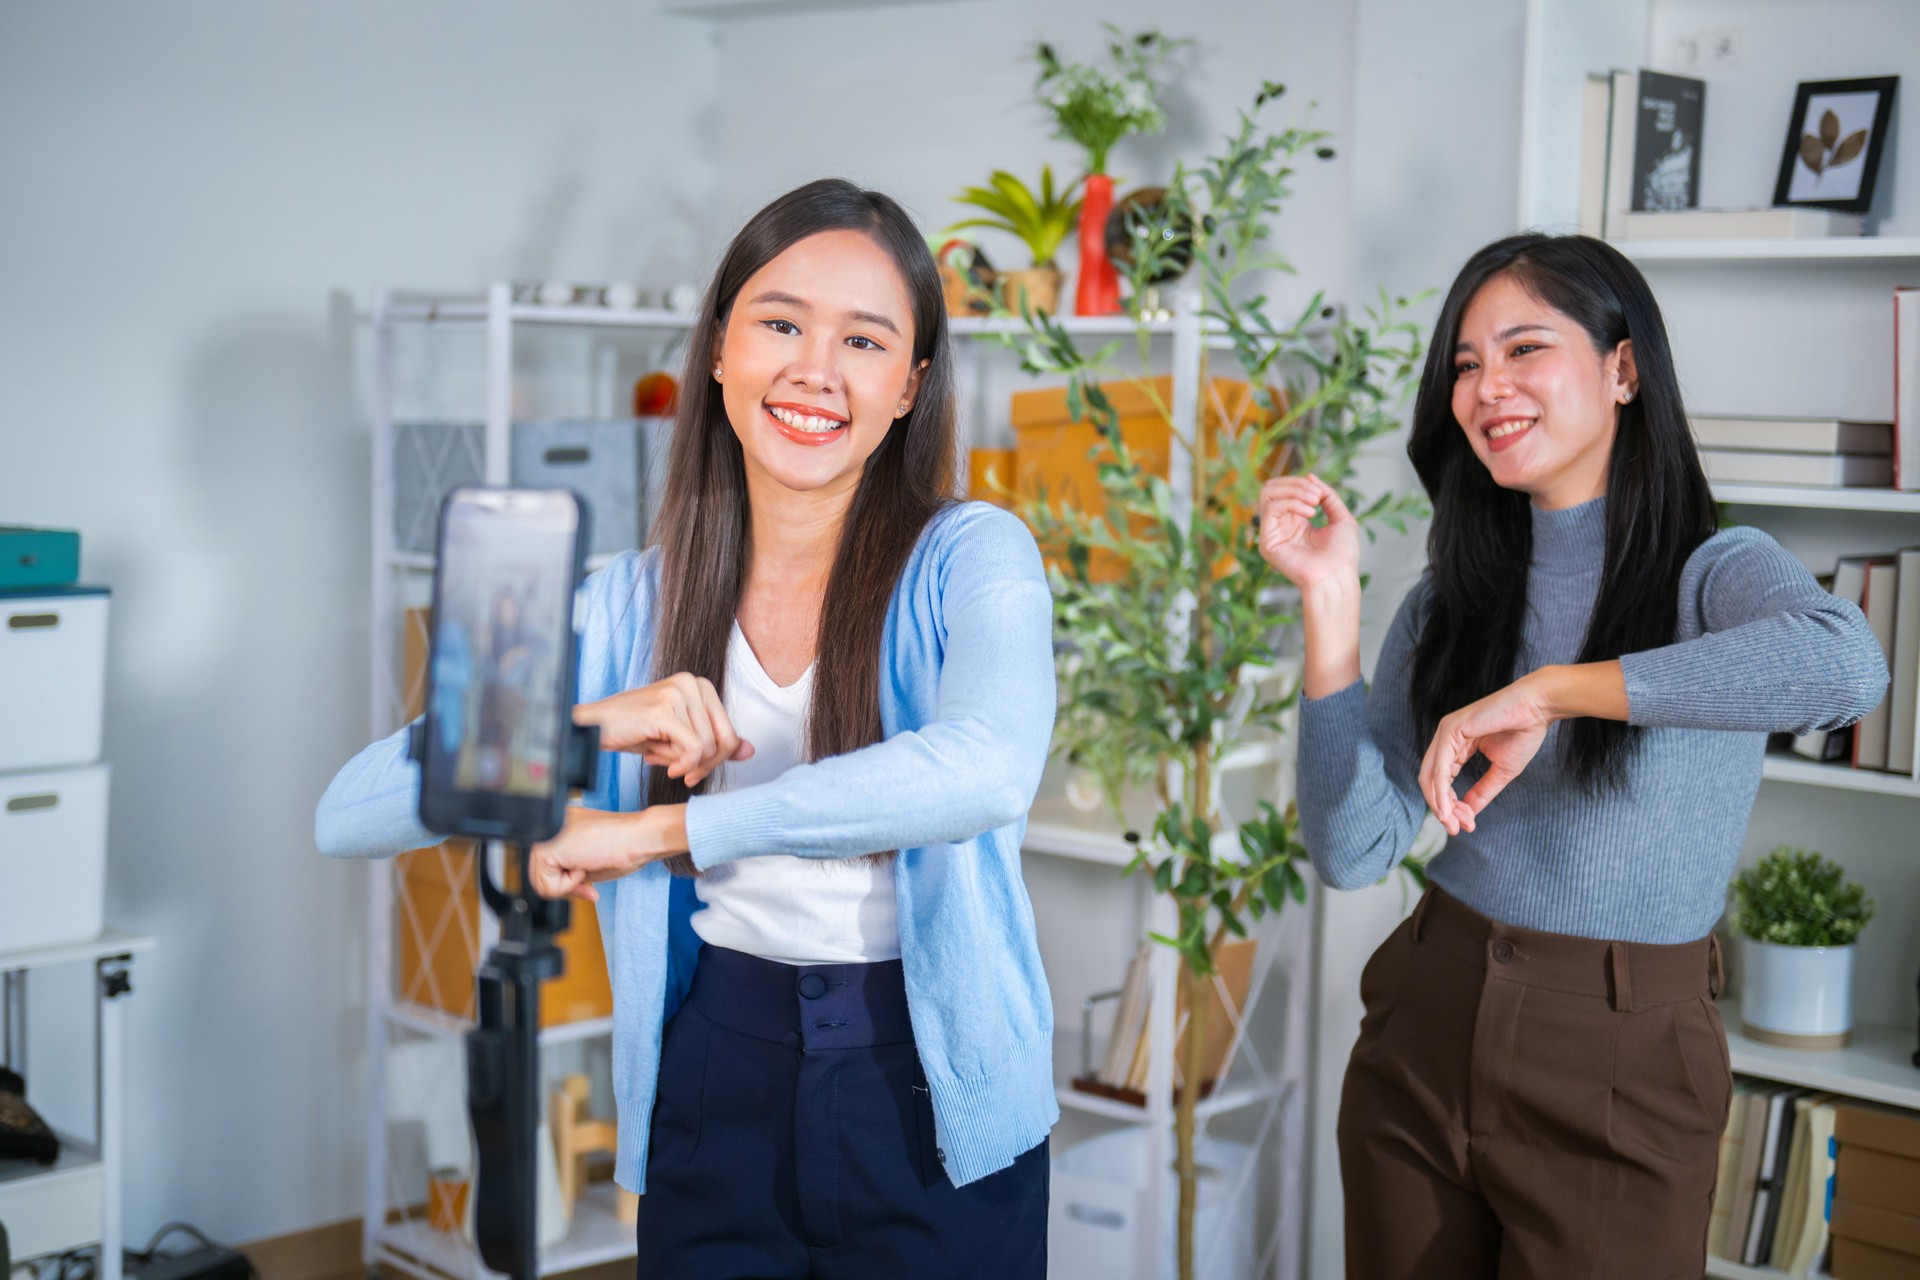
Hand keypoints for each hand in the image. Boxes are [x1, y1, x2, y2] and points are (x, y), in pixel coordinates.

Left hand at [528, 804, 686, 900]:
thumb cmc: (623, 846)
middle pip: (539, 877)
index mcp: (558, 826)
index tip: (585, 880)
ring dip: (567, 885)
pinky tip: (583, 865)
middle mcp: (549, 828)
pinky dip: (568, 885)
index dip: (567, 881)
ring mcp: (545, 835)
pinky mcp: (545, 848)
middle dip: (566, 887)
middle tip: (586, 882)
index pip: (547, 867)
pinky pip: (547, 885)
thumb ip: (568, 869)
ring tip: (585, 867)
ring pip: (540, 883)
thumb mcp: (587, 861)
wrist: (635, 837)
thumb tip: (554, 888)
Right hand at [574, 673, 752, 787]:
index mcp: (700, 684)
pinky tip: (665, 765)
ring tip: (667, 764)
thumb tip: (750, 751)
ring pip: (708, 746)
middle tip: (687, 776)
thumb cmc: (634, 731)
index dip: (717, 758)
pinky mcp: (665, 709)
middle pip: (725, 738)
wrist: (594, 727)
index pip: (729, 730)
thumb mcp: (680, 737)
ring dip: (689, 765)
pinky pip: (693, 748)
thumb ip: (715, 742)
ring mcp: (679, 693)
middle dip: (708, 764)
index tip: (695, 770)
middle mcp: (693, 682)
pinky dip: (683, 764)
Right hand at [1256, 474, 1359, 593]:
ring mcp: (1272, 533)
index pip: (1284, 489)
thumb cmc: (1342, 554)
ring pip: (1267, 494)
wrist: (1337, 576)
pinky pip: (1270, 509)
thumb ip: (1327, 495)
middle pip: (1272, 488)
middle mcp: (1281, 525)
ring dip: (1293, 491)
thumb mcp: (1341, 516)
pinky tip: (1309, 513)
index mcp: (1296, 520)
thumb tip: (1309, 475)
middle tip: (1315, 495)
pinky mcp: (1267, 542)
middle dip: (1295, 484)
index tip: (1320, 492)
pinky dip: (1291, 503)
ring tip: (1313, 502)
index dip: (1300, 483)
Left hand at [1418, 674, 1553, 836]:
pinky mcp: (1451, 730)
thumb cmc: (1523, 733)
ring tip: (1456, 824)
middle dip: (1442, 809)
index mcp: (1455, 745)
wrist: (1537, 709)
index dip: (1450, 806)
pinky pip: (1439, 768)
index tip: (1467, 825)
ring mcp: (1445, 732)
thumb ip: (1482, 792)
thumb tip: (1467, 814)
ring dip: (1442, 805)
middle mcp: (1445, 738)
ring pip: (1430, 777)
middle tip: (1456, 829)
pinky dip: (1442, 792)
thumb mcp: (1501, 771)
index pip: (1441, 781)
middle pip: (1430, 781)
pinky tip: (1448, 810)